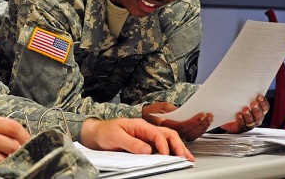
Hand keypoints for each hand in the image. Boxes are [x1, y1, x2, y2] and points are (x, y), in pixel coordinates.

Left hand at [80, 118, 194, 161]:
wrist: (96, 135)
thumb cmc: (105, 132)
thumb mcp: (116, 136)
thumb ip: (131, 142)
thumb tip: (147, 150)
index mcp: (139, 125)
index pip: (157, 133)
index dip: (163, 144)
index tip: (165, 155)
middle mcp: (145, 130)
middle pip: (167, 134)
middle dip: (178, 145)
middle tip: (184, 157)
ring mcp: (146, 137)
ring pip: (167, 140)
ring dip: (178, 148)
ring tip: (187, 158)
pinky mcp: (145, 145)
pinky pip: (161, 147)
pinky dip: (171, 152)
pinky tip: (176, 158)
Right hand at [142, 102, 211, 141]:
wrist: (148, 117)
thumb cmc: (155, 110)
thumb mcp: (162, 106)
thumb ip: (173, 110)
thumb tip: (185, 113)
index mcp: (167, 126)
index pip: (184, 126)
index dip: (194, 121)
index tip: (201, 114)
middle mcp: (171, 134)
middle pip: (190, 132)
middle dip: (201, 124)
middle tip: (209, 116)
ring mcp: (176, 137)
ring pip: (193, 136)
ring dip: (203, 128)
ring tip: (209, 119)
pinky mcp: (180, 136)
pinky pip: (192, 136)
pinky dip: (200, 130)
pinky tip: (205, 124)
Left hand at [220, 95, 269, 132]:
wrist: (223, 116)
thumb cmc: (234, 106)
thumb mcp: (239, 98)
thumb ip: (243, 93)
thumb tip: (241, 82)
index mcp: (258, 110)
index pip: (265, 107)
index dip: (263, 102)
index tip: (259, 96)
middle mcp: (255, 118)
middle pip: (260, 115)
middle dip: (257, 109)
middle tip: (253, 103)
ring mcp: (248, 124)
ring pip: (252, 121)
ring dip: (249, 115)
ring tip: (245, 109)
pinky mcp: (240, 128)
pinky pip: (242, 125)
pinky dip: (241, 120)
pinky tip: (238, 115)